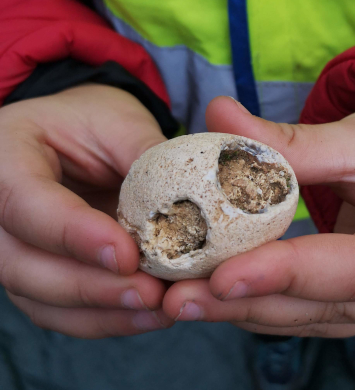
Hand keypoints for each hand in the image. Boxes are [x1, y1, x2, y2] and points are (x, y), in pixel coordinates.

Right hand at [0, 85, 172, 337]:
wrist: (75, 138)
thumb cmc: (94, 122)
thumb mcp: (120, 123)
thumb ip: (145, 159)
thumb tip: (189, 210)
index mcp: (4, 156)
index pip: (25, 204)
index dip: (74, 234)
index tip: (126, 255)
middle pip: (23, 265)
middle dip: (91, 287)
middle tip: (151, 294)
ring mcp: (11, 249)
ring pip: (40, 298)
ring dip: (103, 312)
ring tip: (159, 309)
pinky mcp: (36, 275)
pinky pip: (60, 311)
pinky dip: (105, 319)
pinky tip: (148, 315)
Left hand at [162, 96, 354, 336]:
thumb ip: (295, 142)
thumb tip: (218, 118)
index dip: (290, 275)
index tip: (222, 275)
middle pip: (331, 308)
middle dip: (251, 303)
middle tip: (180, 298)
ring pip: (318, 320)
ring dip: (250, 310)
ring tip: (186, 299)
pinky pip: (317, 314)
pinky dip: (269, 304)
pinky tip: (222, 296)